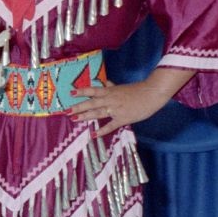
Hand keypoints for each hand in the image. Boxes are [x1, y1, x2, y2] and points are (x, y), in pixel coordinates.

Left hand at [71, 67, 192, 136]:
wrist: (151, 95)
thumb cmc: (137, 90)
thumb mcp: (122, 87)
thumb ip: (111, 86)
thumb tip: (104, 82)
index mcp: (110, 91)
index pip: (93, 90)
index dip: (82, 91)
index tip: (70, 93)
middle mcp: (110, 100)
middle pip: (91, 103)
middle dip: (78, 107)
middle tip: (66, 111)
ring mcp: (115, 109)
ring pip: (97, 113)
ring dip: (85, 116)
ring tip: (74, 119)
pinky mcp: (123, 118)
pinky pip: (110, 125)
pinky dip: (102, 130)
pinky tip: (93, 134)